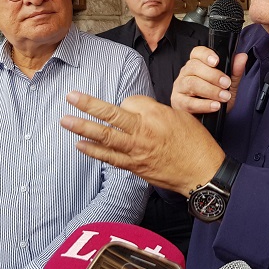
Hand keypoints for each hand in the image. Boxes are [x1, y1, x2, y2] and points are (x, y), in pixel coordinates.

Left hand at [61, 92, 224, 194]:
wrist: (202, 172)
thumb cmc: (195, 143)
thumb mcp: (180, 116)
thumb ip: (155, 111)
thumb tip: (136, 111)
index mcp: (156, 115)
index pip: (130, 102)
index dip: (129, 103)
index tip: (133, 107)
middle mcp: (143, 131)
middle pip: (111, 115)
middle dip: (88, 105)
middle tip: (71, 96)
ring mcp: (137, 151)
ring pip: (105, 136)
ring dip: (82, 127)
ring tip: (65, 120)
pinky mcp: (135, 167)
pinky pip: (109, 157)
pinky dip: (94, 151)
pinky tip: (80, 145)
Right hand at [171, 46, 246, 115]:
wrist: (210, 117)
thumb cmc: (215, 97)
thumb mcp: (229, 84)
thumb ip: (235, 71)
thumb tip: (242, 57)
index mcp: (196, 64)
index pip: (197, 53)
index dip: (206, 54)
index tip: (216, 61)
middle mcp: (186, 73)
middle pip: (194, 67)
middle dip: (213, 75)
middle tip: (226, 83)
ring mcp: (180, 87)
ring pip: (192, 83)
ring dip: (211, 90)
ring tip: (224, 96)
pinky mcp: (178, 102)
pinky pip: (189, 102)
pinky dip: (204, 104)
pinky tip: (215, 105)